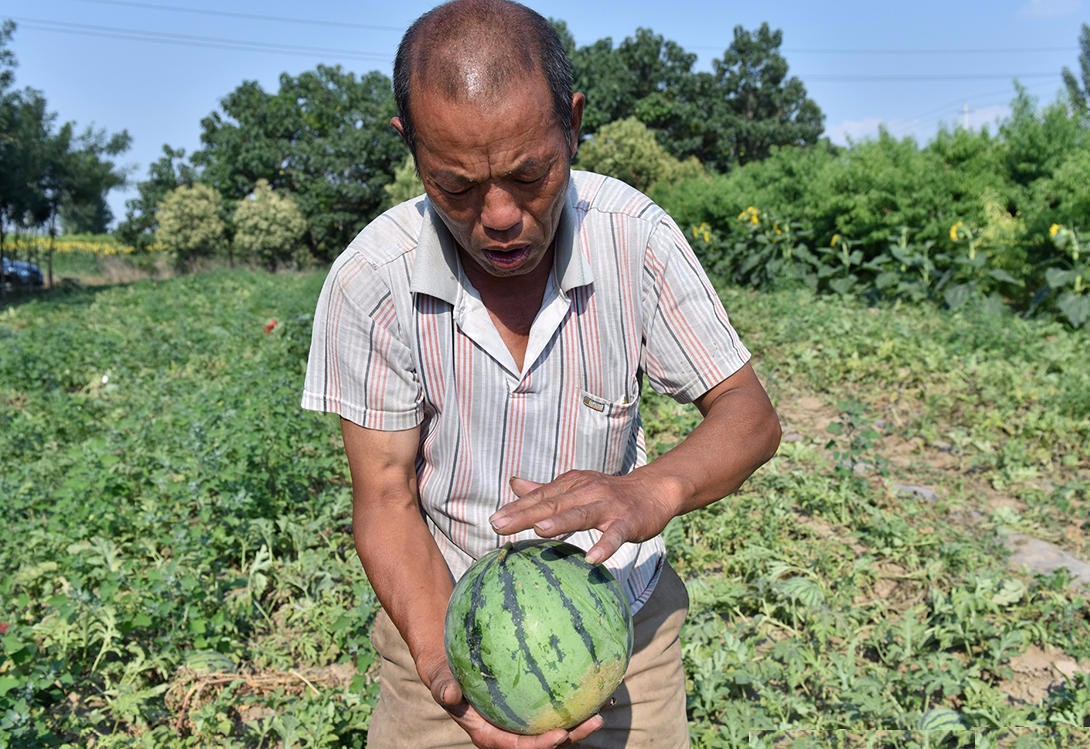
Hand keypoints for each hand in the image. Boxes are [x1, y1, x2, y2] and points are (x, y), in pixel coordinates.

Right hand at [422, 656, 603, 747]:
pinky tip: (593, 675)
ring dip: (580, 717)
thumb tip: (449, 695)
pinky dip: (573, 693)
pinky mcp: (530, 702)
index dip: (540, 745)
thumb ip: (442, 686)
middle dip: (572, 735)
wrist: (449, 664)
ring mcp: (522, 717)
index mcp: (489, 734)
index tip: (560, 734)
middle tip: (596, 720)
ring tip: (606, 702)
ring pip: (555, 721)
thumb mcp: (439, 678)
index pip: (517, 747)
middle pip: (545, 739)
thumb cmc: (444, 673)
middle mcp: (510, 730)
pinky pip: (553, 700)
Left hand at [489, 471, 676, 564]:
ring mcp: (608, 506)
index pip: (541, 497)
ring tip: (541, 531)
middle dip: (526, 515)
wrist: (653, 490)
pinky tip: (592, 559)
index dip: (517, 508)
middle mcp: (587, 491)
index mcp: (572, 484)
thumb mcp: (575, 487)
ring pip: (582, 514)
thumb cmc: (608, 493)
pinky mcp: (628, 521)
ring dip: (562, 522)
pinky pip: (616, 534)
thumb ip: (545, 489)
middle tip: (500, 526)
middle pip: (554, 504)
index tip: (494, 520)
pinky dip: (605, 545)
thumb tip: (514, 484)